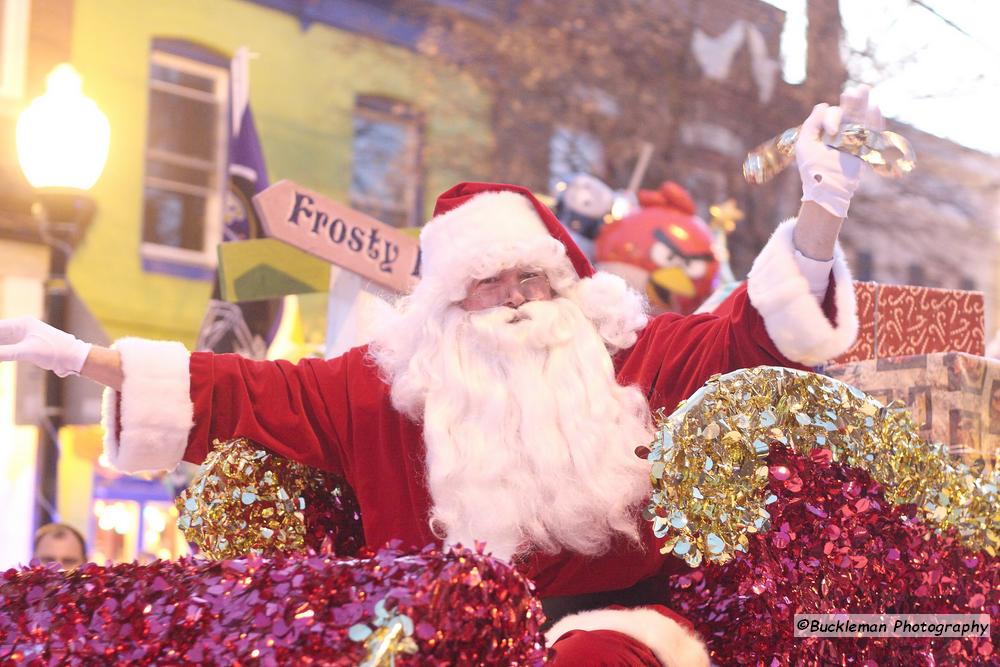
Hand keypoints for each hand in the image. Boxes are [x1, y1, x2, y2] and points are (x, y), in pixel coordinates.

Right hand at [0, 316, 91, 377]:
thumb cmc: (54, 350)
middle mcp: (21, 328)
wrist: (73, 358)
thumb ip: (5, 353)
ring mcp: (24, 338)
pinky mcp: (27, 348)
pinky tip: (0, 358)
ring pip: (2, 343)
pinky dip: (1, 354)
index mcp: (21, 323)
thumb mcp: (27, 351)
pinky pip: (7, 350)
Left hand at [796, 85, 882, 218]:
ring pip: (859, 118)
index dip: (831, 118)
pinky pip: (870, 132)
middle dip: (852, 101)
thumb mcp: (805, 143)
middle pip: (847, 111)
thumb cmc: (812, 167)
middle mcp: (839, 132)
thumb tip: (824, 105)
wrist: (825, 186)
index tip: (831, 132)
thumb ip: (812, 123)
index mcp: (825, 130)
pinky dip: (874, 121)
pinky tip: (875, 108)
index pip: (830, 114)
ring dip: (863, 104)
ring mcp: (852, 139)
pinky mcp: (862, 148)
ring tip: (864, 89)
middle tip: (857, 90)